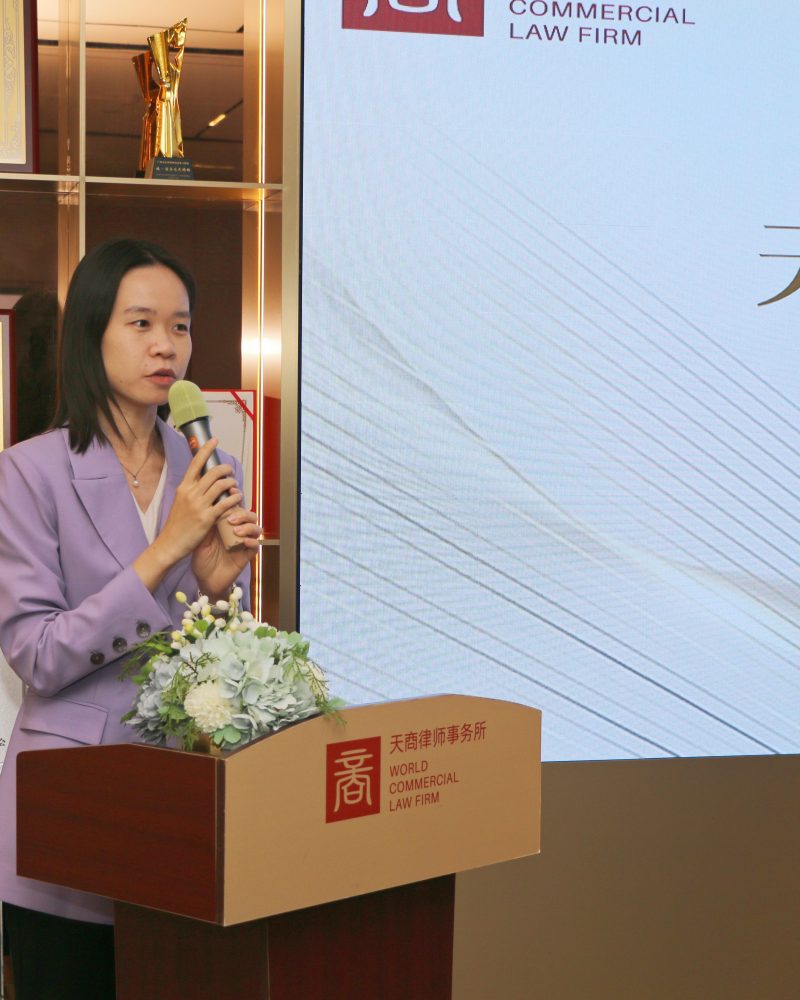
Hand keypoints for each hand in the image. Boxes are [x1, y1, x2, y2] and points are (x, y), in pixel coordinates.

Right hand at [134, 439, 255, 593]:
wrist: (170, 543)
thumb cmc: (177, 523)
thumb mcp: (180, 502)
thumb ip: (191, 490)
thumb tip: (203, 480)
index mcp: (184, 487)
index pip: (196, 463)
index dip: (206, 449)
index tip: (214, 440)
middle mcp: (191, 493)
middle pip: (213, 472)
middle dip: (226, 469)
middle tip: (231, 472)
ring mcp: (199, 505)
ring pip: (221, 485)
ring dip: (232, 483)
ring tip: (235, 486)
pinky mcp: (206, 518)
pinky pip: (226, 503)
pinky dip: (235, 498)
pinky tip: (238, 498)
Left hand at [192, 505, 261, 601]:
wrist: (204, 580)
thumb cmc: (201, 558)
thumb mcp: (200, 538)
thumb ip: (206, 522)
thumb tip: (208, 503)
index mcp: (225, 524)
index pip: (235, 506)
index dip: (235, 497)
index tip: (229, 490)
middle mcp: (237, 531)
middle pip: (248, 515)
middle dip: (242, 513)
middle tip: (230, 518)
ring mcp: (243, 542)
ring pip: (255, 528)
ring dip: (248, 526)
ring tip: (235, 531)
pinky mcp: (247, 555)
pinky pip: (256, 545)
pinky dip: (252, 541)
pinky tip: (243, 542)